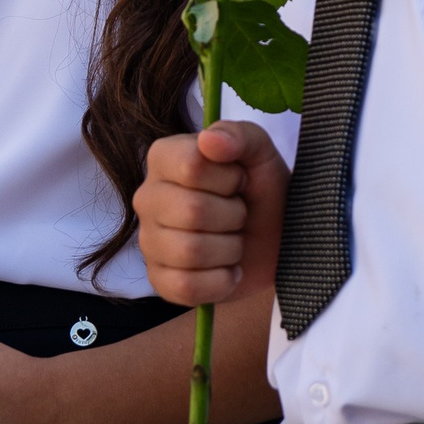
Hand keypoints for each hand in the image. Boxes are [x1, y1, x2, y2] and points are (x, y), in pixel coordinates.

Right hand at [133, 122, 285, 306]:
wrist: (276, 237)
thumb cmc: (261, 189)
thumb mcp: (260, 153)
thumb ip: (238, 135)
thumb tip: (209, 141)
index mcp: (164, 158)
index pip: (191, 166)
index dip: (228, 178)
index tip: (239, 180)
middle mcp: (147, 197)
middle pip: (192, 211)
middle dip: (233, 215)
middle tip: (240, 213)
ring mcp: (149, 241)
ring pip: (190, 251)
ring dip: (229, 249)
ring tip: (235, 240)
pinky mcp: (159, 280)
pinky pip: (186, 287)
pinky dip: (220, 282)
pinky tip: (229, 269)